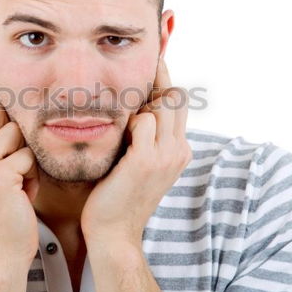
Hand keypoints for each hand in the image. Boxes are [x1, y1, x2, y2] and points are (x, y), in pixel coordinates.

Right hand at [0, 54, 39, 267]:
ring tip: (18, 182)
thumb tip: (3, 108)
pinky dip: (31, 174)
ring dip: (25, 157)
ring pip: (16, 133)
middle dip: (15, 135)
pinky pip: (26, 156)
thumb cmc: (2, 207)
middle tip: (14, 167)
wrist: (0, 251)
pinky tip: (22, 193)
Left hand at [80, 59, 191, 247]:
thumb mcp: (136, 160)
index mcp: (178, 149)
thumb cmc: (116, 194)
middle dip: (153, 86)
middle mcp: (178, 150)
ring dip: (140, 104)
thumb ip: (141, 136)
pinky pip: (144, 120)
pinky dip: (130, 120)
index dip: (163, 79)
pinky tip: (117, 135)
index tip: (151, 59)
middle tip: (130, 90)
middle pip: (175, 96)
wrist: (113, 232)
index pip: (178, 102)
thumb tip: (134, 108)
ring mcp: (166, 155)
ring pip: (163, 102)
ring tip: (122, 122)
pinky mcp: (146, 160)